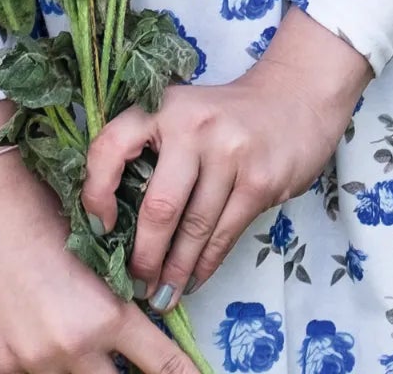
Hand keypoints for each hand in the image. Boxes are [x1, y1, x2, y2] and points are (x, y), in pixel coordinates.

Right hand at [0, 149, 196, 373]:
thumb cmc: (49, 213)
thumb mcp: (100, 257)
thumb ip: (119, 302)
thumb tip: (142, 324)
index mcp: (106, 316)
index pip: (161, 364)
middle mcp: (73, 348)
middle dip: (129, 371)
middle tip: (132, 355)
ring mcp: (35, 361)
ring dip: (90, 366)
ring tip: (85, 334)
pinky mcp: (4, 364)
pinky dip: (52, 363)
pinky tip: (49, 336)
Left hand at [81, 7, 371, 306]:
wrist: (296, 98)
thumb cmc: (224, 116)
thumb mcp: (182, 115)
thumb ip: (152, 152)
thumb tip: (115, 223)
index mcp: (163, 106)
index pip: (112, 147)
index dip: (96, 192)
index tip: (99, 228)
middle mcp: (194, 125)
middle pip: (159, 207)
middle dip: (144, 256)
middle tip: (135, 284)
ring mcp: (231, 152)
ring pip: (194, 228)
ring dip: (175, 271)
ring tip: (162, 295)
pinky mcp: (260, 180)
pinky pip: (224, 234)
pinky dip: (205, 264)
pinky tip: (193, 280)